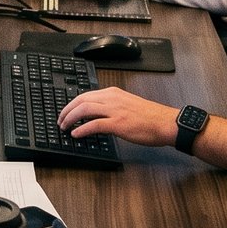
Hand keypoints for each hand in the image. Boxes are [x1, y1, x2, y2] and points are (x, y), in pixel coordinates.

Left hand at [56, 87, 179, 145]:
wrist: (166, 123)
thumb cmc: (151, 117)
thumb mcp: (128, 105)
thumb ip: (112, 107)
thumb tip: (98, 116)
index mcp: (114, 93)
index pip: (86, 95)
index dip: (72, 104)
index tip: (66, 112)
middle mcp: (112, 99)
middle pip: (81, 100)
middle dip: (66, 110)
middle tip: (60, 120)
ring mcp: (115, 110)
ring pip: (84, 110)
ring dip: (70, 118)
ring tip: (64, 127)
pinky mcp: (118, 123)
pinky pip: (94, 125)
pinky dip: (82, 129)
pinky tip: (76, 134)